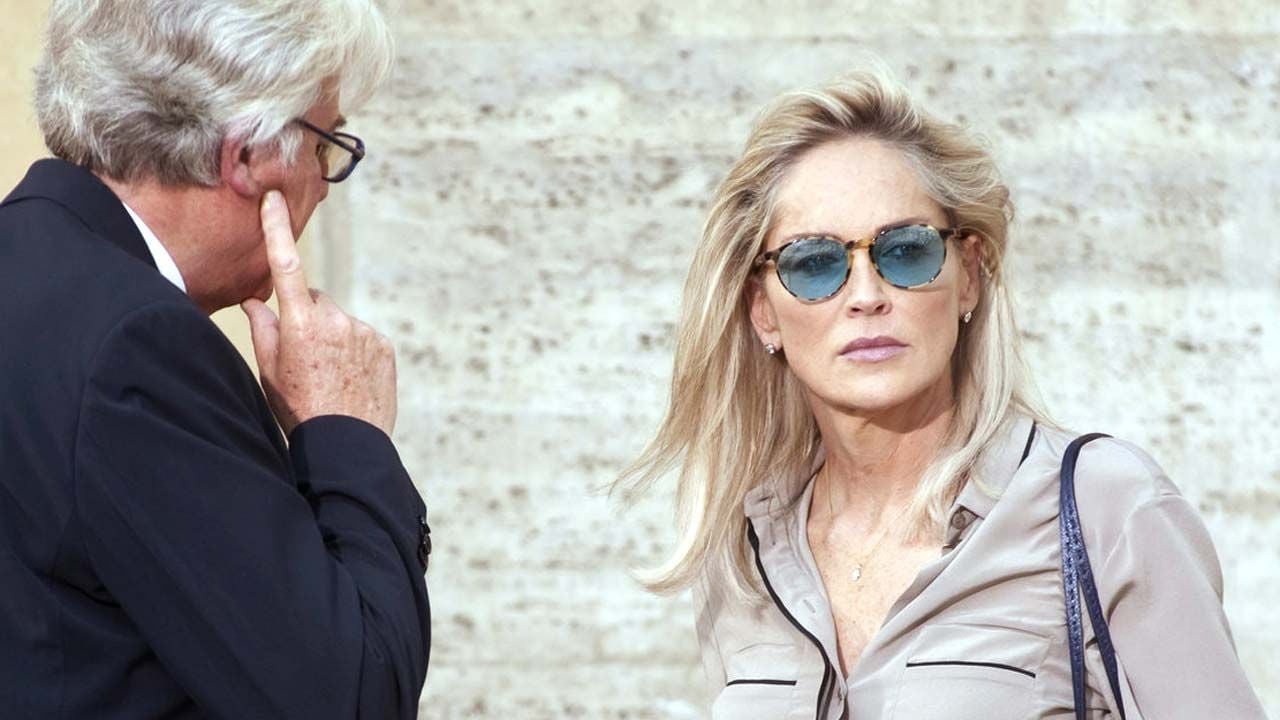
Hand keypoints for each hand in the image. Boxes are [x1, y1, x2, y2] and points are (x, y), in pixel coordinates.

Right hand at [241, 191, 397, 436]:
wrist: (347, 442)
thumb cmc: (300, 409)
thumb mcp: (269, 372)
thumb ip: (263, 329)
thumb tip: (255, 301)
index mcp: (298, 323)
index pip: (284, 265)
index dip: (277, 229)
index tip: (274, 199)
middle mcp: (333, 319)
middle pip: (314, 301)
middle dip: (307, 317)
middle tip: (303, 356)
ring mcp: (362, 331)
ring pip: (340, 321)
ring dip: (332, 337)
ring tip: (328, 374)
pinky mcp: (383, 344)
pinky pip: (362, 337)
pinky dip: (354, 349)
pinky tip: (348, 378)